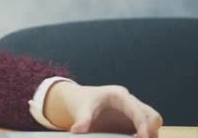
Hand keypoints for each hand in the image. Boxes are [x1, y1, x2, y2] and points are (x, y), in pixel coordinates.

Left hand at [45, 82, 162, 137]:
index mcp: (119, 96)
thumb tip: (77, 130)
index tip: (143, 136)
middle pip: (152, 116)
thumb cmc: (81, 100)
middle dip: (151, 129)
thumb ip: (82, 120)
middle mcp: (130, 103)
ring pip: (152, 124)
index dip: (143, 124)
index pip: (137, 110)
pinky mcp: (131, 123)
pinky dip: (143, 136)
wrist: (78, 99)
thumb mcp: (80, 109)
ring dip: (150, 134)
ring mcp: (132, 113)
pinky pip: (145, 131)